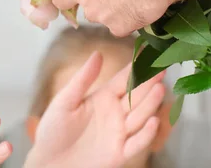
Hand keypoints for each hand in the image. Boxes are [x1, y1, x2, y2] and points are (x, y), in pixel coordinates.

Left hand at [24, 51, 165, 167]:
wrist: (48, 163)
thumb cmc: (52, 130)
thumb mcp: (65, 101)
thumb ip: (83, 79)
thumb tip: (97, 54)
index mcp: (102, 98)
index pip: (124, 80)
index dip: (137, 68)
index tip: (150, 53)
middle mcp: (115, 114)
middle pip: (137, 96)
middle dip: (149, 83)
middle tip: (162, 68)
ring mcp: (119, 134)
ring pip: (140, 117)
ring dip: (151, 104)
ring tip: (160, 88)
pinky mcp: (119, 153)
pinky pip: (136, 143)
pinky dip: (146, 134)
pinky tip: (154, 121)